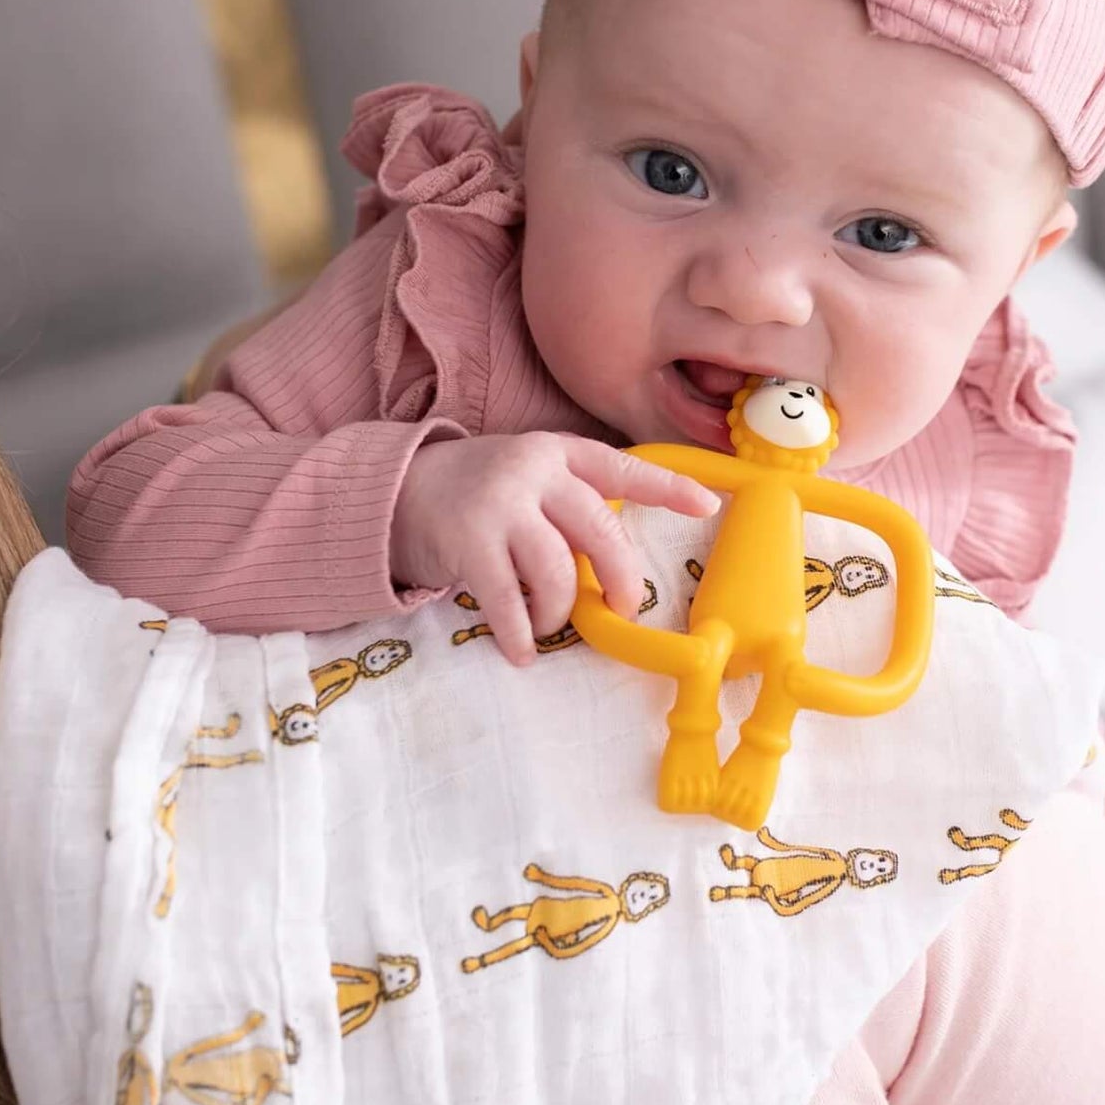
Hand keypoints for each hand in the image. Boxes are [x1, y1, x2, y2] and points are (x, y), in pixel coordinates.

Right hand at [390, 432, 717, 664]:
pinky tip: (520, 652)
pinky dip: (520, 635)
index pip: (623, 468)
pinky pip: (508, 601)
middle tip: (624, 608)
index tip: (709, 505)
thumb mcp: (530, 480)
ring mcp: (500, 504)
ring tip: (549, 624)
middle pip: (601, 532)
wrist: (395, 489)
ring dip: (560, 611)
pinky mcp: (468, 542)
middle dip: (622, 579)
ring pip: (558, 572)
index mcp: (558, 452)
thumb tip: (617, 569)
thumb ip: (571, 506)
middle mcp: (534, 470)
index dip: (668, 488)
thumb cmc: (479, 494)